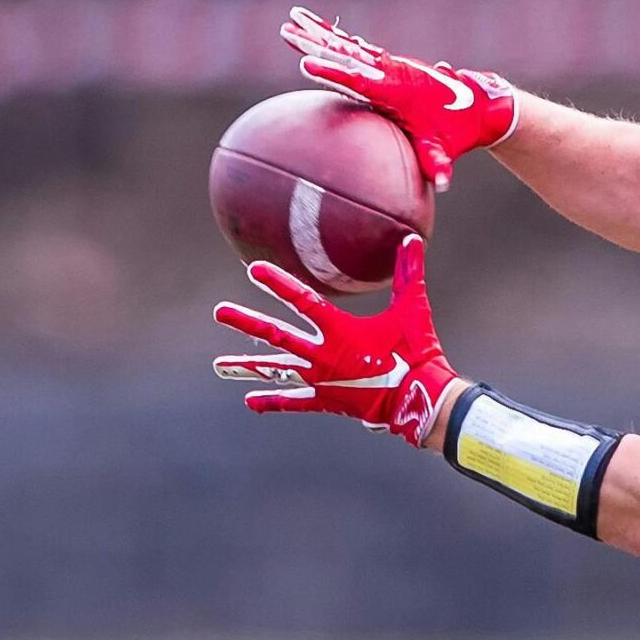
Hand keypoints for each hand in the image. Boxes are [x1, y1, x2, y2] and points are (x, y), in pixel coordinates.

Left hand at [213, 236, 457, 445]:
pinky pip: (295, 401)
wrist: (420, 398)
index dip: (278, 283)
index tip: (253, 270)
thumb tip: (411, 237)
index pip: (301, 300)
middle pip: (276, 335)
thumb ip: (408, 273)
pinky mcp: (327, 400)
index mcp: (339, 329)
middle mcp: (322, 354)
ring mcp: (321, 379)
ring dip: (248, 366)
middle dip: (246, 322)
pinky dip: (273, 401)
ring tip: (219, 365)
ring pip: (278, 370)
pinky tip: (249, 401)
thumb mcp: (412, 309)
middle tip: (220, 313)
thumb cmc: (417, 351)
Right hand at [280, 7, 516, 191]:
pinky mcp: (386, 65)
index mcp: (396, 90)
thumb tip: (444, 184)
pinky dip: (332, 37)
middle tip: (286, 31)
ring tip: (289, 20)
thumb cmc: (457, 131)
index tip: (306, 64)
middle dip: (315, 43)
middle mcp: (389, 72)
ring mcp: (388, 66)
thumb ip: (439, 164)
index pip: (358, 80)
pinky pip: (354, 49)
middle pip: (344, 54)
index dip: (333, 72)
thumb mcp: (445, 149)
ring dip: (317, 33)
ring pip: (346, 46)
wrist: (478, 106)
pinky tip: (311, 28)